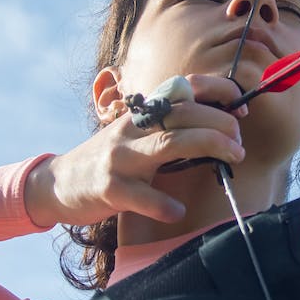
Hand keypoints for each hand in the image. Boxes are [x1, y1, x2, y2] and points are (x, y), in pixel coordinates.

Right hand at [24, 74, 249, 226]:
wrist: (58, 184)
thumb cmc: (110, 160)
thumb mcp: (138, 135)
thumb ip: (170, 128)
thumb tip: (219, 125)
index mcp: (141, 113)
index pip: (183, 88)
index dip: (217, 92)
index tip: (241, 108)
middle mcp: (132, 128)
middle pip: (183, 115)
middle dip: (220, 123)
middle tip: (241, 141)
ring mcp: (120, 157)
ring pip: (168, 144)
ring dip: (208, 147)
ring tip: (234, 157)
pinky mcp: (109, 188)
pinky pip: (143, 196)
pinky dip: (164, 204)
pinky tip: (177, 211)